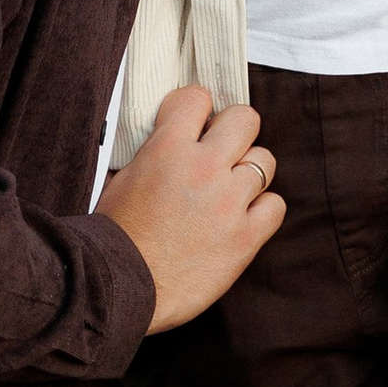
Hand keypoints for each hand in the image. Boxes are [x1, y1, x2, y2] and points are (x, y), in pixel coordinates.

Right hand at [97, 83, 283, 329]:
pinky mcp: (245, 238)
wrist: (114, 289)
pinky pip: (275, 206)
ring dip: (248, 172)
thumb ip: (146, 153)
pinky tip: (242, 218)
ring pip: (265, 161)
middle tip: (220, 151)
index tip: (192, 125)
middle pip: (245, 119)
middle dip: (233, 131)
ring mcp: (229, 202)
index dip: (195, 110)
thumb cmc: (112, 238)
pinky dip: (262, 209)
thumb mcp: (118, 180)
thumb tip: (160, 139)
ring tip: (229, 190)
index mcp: (167, 149)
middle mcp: (203, 168)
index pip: (197, 98)